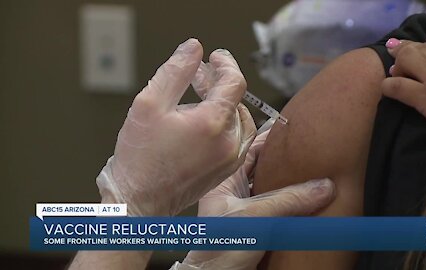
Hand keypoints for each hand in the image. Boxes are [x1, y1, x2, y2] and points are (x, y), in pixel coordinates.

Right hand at [96, 39, 255, 215]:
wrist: (139, 201)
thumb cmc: (140, 159)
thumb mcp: (149, 103)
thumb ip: (176, 71)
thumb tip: (193, 48)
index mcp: (212, 124)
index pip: (234, 82)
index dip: (225, 63)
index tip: (214, 57)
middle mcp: (228, 143)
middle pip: (235, 100)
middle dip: (216, 82)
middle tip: (197, 74)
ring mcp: (230, 159)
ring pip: (238, 118)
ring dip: (222, 102)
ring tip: (199, 95)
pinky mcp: (226, 169)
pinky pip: (237, 138)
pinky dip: (224, 122)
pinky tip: (203, 118)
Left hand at [173, 123, 335, 269]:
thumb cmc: (217, 251)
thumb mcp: (255, 218)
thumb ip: (289, 200)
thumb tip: (323, 186)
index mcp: (225, 179)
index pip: (251, 147)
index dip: (272, 136)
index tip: (294, 127)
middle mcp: (235, 190)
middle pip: (265, 164)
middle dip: (286, 157)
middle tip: (309, 145)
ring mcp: (246, 206)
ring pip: (273, 184)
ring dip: (291, 179)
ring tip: (312, 167)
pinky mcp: (258, 223)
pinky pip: (279, 203)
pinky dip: (293, 198)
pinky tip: (308, 195)